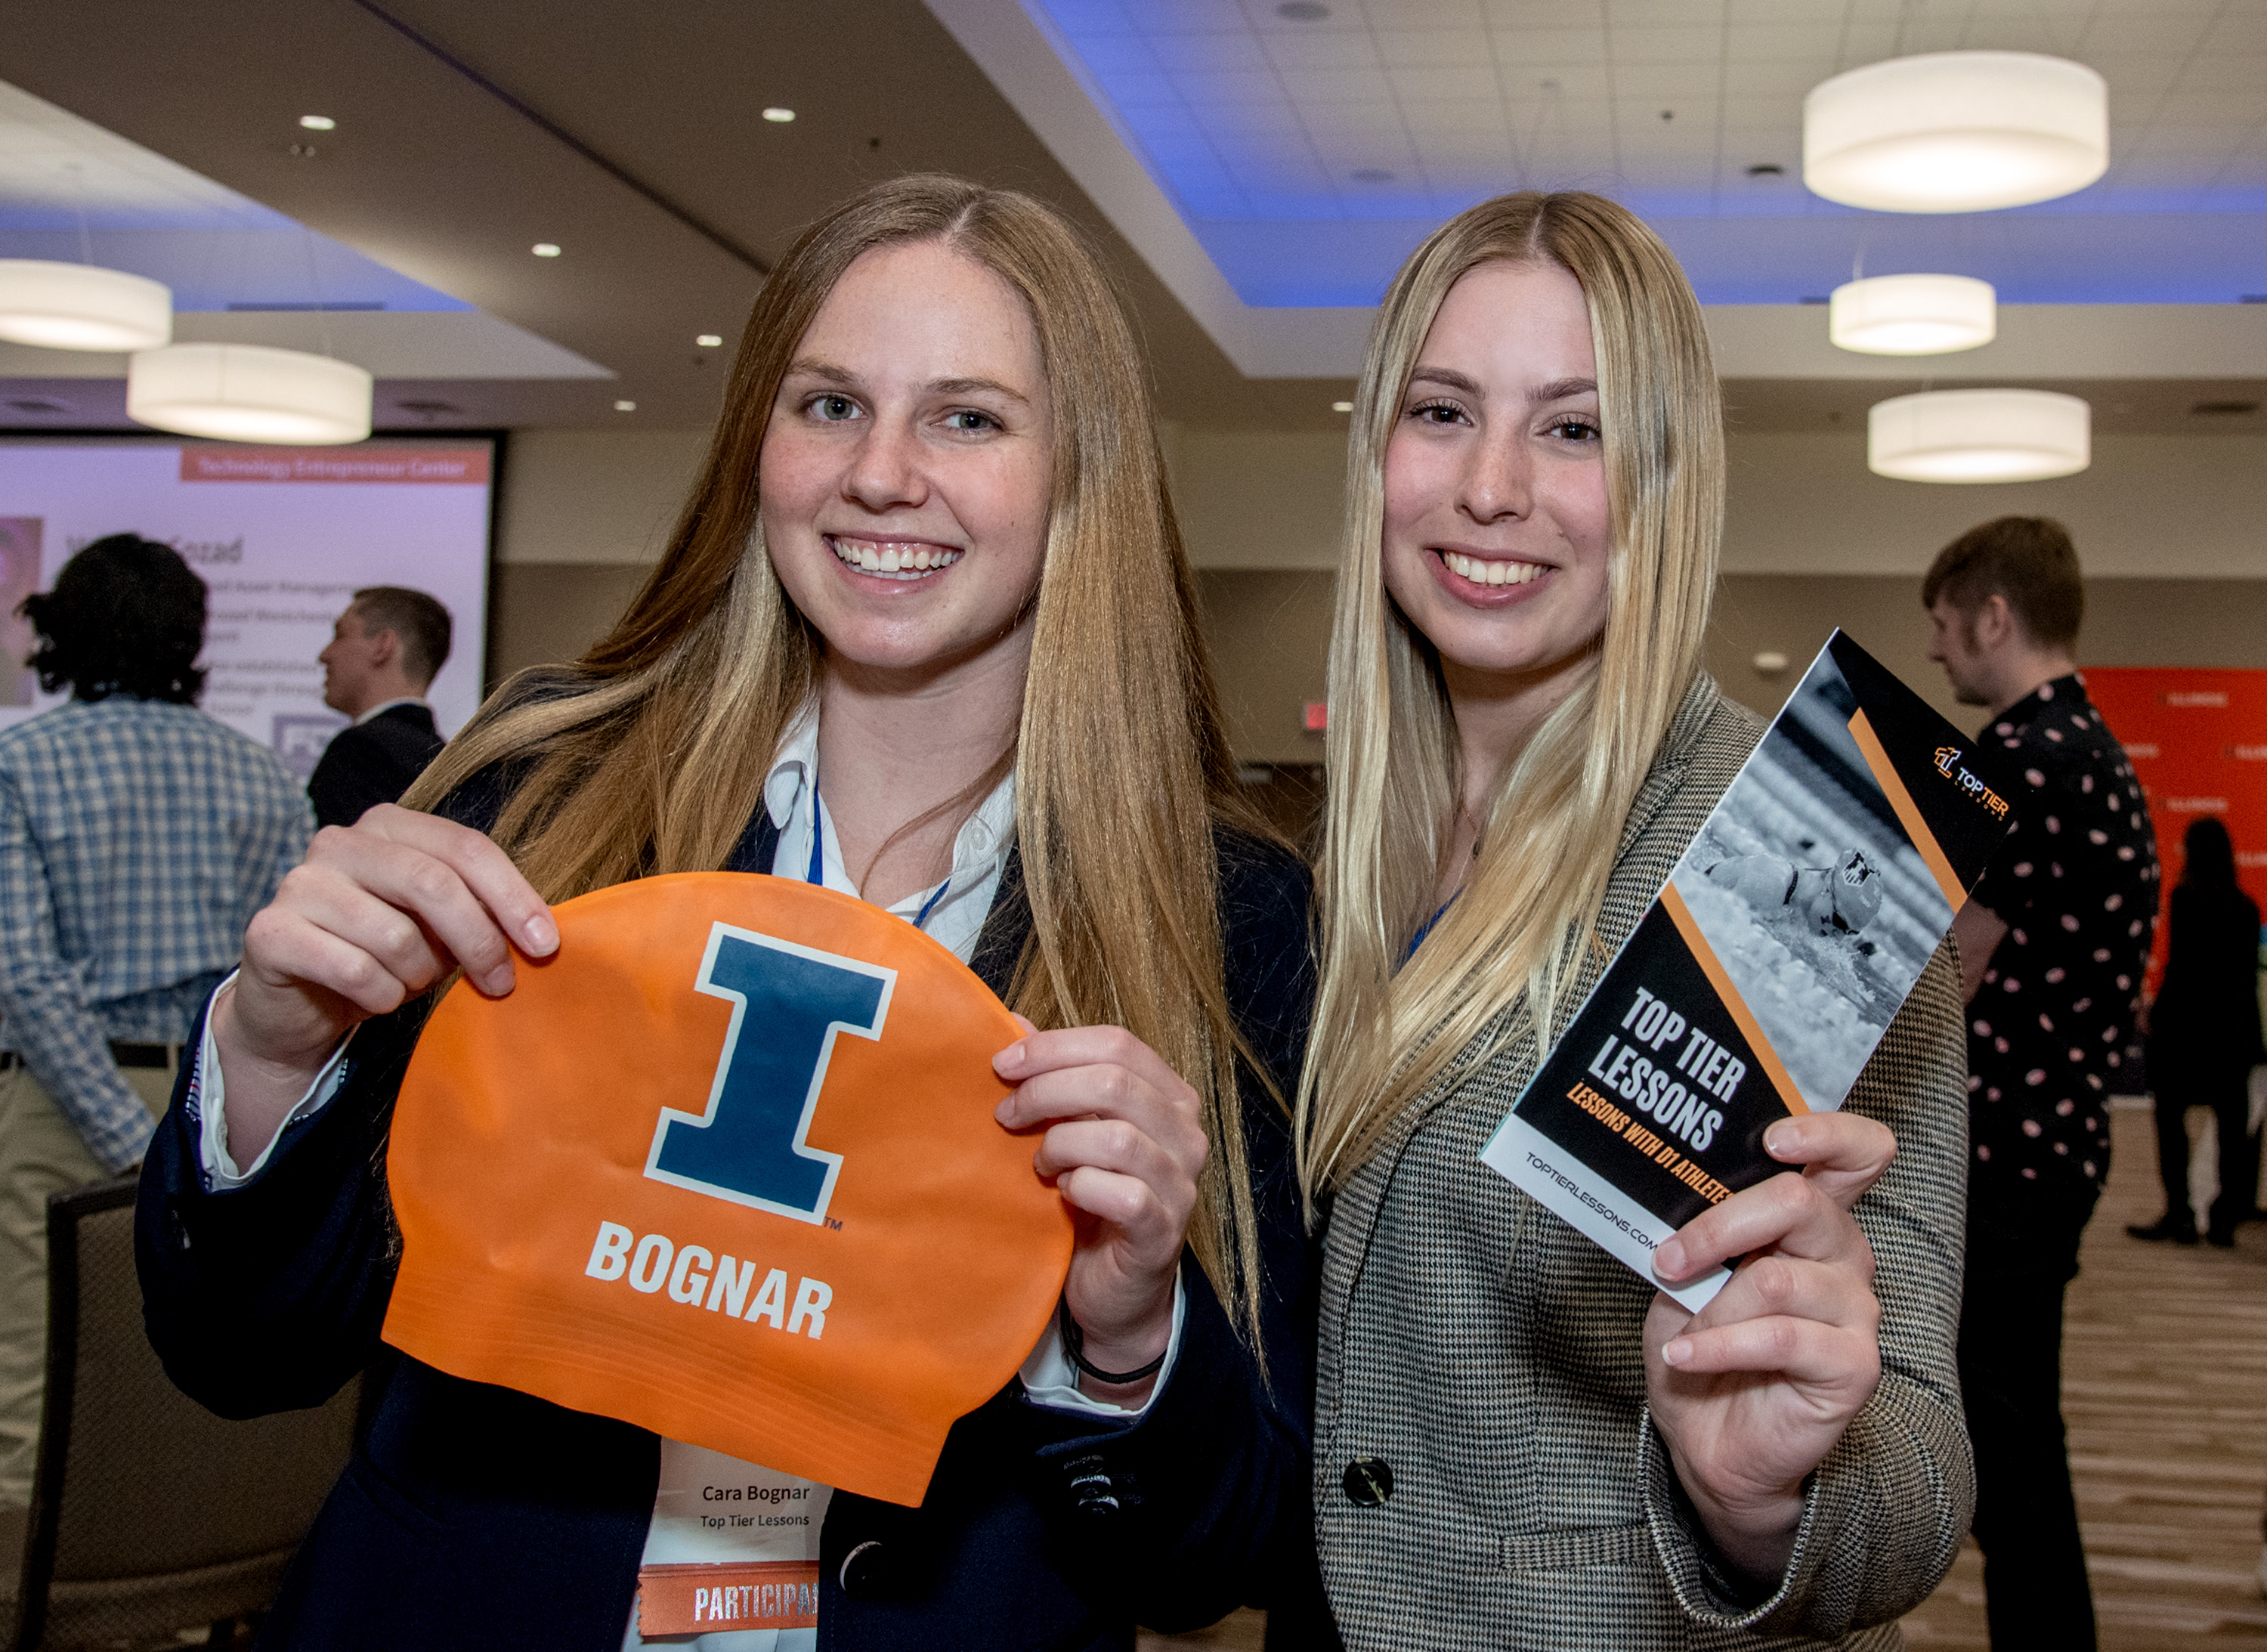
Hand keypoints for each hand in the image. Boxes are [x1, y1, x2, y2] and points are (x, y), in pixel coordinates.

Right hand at [217, 805, 557, 1161]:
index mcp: (387, 825)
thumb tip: (538, 934)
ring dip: (419, 975)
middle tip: (500, 983)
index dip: (513, 896)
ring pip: (395, 936)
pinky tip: (375, 997)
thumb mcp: (435, 927)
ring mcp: (299, 883)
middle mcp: (338, 842)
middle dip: (479, 941)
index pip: (465, 848)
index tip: (546, 945)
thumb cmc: (379, 957)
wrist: (297, 1007)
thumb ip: (476, 912)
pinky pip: (354, 970)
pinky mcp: (270, 932)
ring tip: (411, 982)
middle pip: (434, 884)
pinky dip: (380, 995)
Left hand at [993, 1018, 1207, 1398]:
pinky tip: (1063, 1193)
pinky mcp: (1164, 1231)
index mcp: (1169, 1095)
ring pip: (1118, 1137)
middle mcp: (1187, 1133)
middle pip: (1114, 1082)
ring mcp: (1181, 1183)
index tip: (1001, 1063)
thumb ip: (1051, 1075)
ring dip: (1061, 1144)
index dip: (1054, 1046)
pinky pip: (1123, 1194)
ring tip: (1038, 1163)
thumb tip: (1012, 1021)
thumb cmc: (1090, 1197)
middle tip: (1006, 1115)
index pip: (1118, 1044)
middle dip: (1045, 1091)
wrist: (1113, 1288)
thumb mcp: (1070, 1128)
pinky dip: (1081, 1187)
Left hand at [1643, 1110, 1895, 1583]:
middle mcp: (1843, 1256)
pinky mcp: (1853, 1366)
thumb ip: (1699, 1231)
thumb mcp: (1687, 1275)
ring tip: (1678, 1331)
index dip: (1827, 1133)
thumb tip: (1675, 1195)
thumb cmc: (1700, 1341)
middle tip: (1668, 1258)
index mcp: (1810, 1219)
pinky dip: (1718, 1346)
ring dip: (1710, 1306)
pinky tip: (1684, 1358)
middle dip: (1719, 1226)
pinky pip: (1779, 1338)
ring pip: (1775, 1278)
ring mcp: (1855, 1311)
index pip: (1856, 1153)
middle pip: (1800, 1203)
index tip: (1773, 1139)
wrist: (1708, 1439)